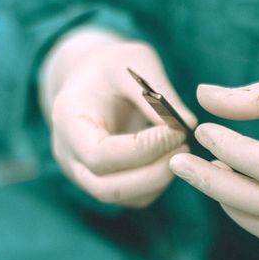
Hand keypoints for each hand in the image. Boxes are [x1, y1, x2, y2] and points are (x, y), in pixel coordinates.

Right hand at [41, 29, 195, 207]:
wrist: (91, 77)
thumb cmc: (113, 66)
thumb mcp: (134, 62)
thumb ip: (159, 91)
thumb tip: (189, 124)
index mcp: (69, 121)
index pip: (101, 155)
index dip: (144, 149)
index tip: (176, 130)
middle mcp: (69, 154)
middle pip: (106, 188)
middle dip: (153, 174)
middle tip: (185, 146)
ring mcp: (84, 172)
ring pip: (123, 198)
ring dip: (159, 180)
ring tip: (181, 148)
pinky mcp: (104, 179)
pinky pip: (133, 197)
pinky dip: (158, 183)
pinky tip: (171, 155)